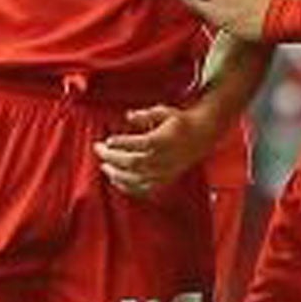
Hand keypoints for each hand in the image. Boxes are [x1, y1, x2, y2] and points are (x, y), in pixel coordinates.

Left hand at [95, 105, 212, 195]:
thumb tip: (128, 116)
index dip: (122, 143)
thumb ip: (145, 115)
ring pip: (137, 178)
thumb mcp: (164, 112)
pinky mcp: (166, 180)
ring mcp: (166, 172)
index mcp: (165, 140)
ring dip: (117, 173)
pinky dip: (128, 187)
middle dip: (112, 157)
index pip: (140, 144)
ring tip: (104, 166)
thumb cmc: (180, 122)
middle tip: (98, 149)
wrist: (202, 136)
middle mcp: (165, 158)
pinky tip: (117, 181)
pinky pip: (144, 189)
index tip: (108, 140)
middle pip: (133, 162)